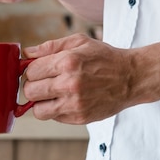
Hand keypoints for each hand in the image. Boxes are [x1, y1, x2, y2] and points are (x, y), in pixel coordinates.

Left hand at [22, 33, 136, 124]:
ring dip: (40, 102)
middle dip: (33, 86)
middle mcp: (69, 84)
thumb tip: (27, 53)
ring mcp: (75, 103)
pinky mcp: (80, 117)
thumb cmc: (105, 57)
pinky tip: (66, 99)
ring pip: (38, 110)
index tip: (39, 70)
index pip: (30, 71)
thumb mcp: (79, 42)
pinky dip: (55, 110)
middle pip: (30, 91)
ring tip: (51, 94)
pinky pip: (54, 118)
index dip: (31, 70)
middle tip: (43, 82)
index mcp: (67, 62)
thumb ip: (50, 46)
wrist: (132, 78)